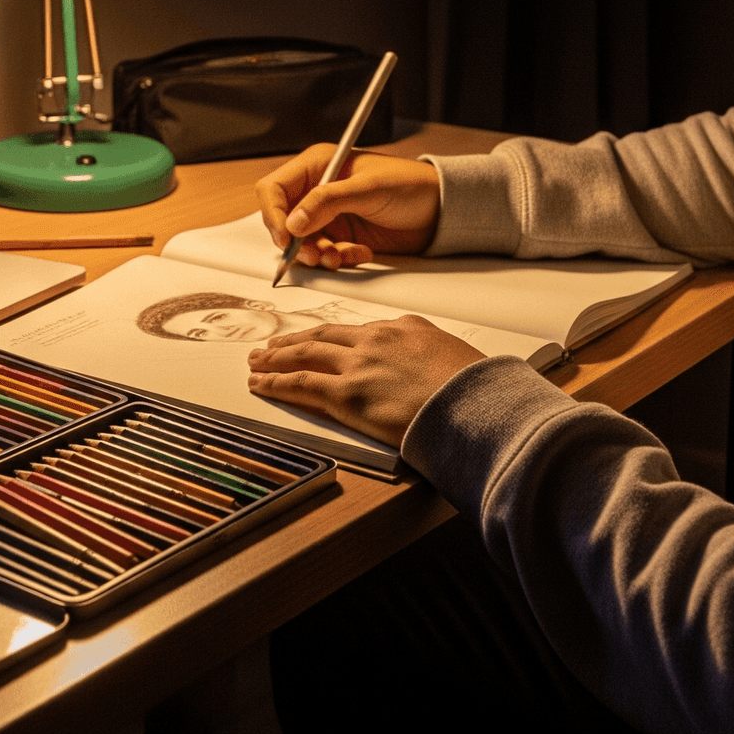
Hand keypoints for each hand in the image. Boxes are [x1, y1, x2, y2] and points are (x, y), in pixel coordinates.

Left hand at [247, 316, 485, 446]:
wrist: (475, 405)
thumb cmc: (475, 390)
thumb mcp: (456, 359)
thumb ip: (432, 360)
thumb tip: (428, 374)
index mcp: (405, 327)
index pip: (359, 331)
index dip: (333, 338)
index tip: (321, 341)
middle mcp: (377, 338)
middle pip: (325, 335)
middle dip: (296, 340)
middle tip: (274, 344)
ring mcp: (359, 364)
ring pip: (305, 354)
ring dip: (277, 357)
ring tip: (258, 360)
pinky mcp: (347, 394)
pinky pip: (301, 384)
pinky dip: (275, 382)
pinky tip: (260, 383)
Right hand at [255, 146, 440, 268]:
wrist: (440, 210)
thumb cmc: (410, 185)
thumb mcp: (368, 189)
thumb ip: (327, 203)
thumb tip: (293, 222)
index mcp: (318, 166)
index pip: (275, 189)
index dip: (274, 214)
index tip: (286, 237)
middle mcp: (318, 190)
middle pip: (284, 220)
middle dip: (297, 242)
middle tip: (316, 254)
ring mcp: (329, 215)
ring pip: (303, 242)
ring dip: (319, 254)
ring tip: (341, 257)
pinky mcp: (342, 236)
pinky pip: (325, 254)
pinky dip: (338, 259)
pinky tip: (360, 253)